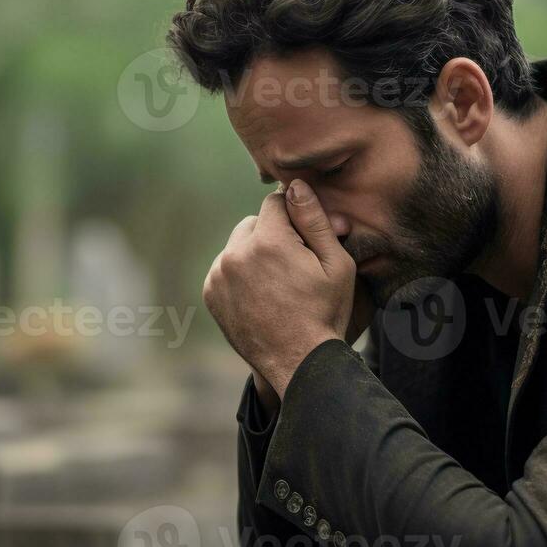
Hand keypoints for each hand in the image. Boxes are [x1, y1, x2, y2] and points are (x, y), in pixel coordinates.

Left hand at [204, 180, 356, 399]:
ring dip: (254, 254)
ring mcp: (219, 275)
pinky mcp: (210, 293)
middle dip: (272, 235)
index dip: (295, 217)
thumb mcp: (336, 264)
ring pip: (237, 245)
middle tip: (293, 265)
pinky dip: (239, 275)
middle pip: (254, 223)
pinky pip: (225, 268)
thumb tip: (295, 184)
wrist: (298, 362)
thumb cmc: (324, 313)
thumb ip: (314, 219)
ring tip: (277, 283)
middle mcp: (236, 254)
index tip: (305, 240)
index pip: (276, 202)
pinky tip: (261, 295)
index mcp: (268, 241)